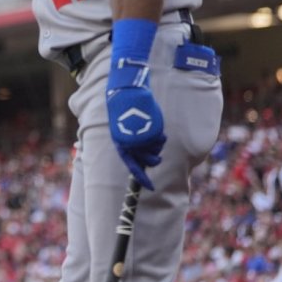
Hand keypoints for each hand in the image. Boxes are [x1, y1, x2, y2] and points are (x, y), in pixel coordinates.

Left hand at [106, 58, 165, 190]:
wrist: (127, 93)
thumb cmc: (123, 110)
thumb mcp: (124, 129)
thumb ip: (131, 143)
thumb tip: (140, 159)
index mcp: (121, 144)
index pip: (132, 165)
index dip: (141, 177)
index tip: (150, 187)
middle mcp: (130, 143)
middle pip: (149, 161)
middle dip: (154, 159)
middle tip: (155, 152)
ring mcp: (141, 137)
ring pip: (156, 151)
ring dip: (157, 145)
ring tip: (152, 133)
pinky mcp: (151, 131)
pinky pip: (161, 140)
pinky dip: (160, 136)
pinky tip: (155, 127)